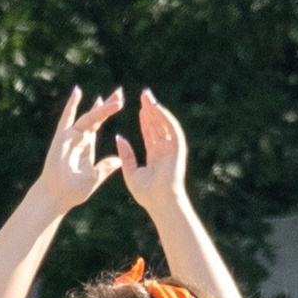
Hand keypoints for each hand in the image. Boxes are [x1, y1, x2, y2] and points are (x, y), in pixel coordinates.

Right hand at [31, 85, 123, 216]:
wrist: (56, 196)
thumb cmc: (73, 191)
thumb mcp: (94, 178)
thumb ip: (105, 168)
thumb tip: (119, 160)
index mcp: (86, 148)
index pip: (98, 126)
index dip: (108, 114)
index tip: (120, 102)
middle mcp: (78, 139)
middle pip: (95, 118)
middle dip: (106, 105)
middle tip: (119, 92)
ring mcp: (70, 137)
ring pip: (87, 118)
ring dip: (98, 108)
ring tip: (107, 96)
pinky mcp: (62, 138)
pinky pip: (67, 118)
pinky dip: (72, 105)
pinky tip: (78, 91)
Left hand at [114, 87, 186, 211]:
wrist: (160, 202)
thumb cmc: (146, 193)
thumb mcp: (131, 172)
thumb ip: (126, 155)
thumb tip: (119, 137)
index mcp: (155, 155)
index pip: (149, 133)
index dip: (144, 120)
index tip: (138, 107)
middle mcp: (164, 149)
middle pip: (157, 125)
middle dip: (150, 109)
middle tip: (143, 94)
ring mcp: (172, 147)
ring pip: (164, 123)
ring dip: (156, 109)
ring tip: (147, 97)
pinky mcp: (178, 147)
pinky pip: (171, 128)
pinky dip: (165, 117)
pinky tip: (156, 107)